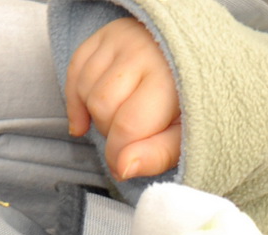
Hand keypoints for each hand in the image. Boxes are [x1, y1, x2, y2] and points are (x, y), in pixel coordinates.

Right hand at [65, 17, 181, 179]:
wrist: (193, 60)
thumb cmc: (188, 104)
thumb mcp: (185, 136)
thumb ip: (157, 155)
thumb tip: (124, 168)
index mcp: (169, 82)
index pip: (128, 126)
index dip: (118, 154)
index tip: (122, 167)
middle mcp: (143, 53)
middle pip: (102, 107)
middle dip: (109, 132)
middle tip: (129, 137)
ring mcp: (121, 40)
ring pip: (85, 89)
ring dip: (95, 114)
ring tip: (117, 120)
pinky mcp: (103, 34)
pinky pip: (74, 70)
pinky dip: (76, 97)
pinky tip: (88, 115)